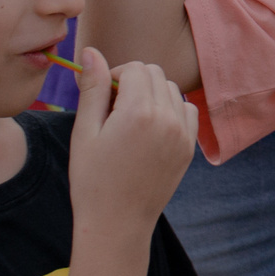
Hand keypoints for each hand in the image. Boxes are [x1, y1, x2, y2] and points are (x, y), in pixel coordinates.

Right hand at [65, 48, 198, 233]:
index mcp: (139, 112)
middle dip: (134, 81)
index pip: (135, 68)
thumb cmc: (92, 180)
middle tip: (113, 109)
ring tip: (130, 120)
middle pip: (155, 74)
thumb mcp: (85, 132)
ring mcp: (183, 134)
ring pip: (172, 90)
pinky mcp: (189, 148)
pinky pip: (187, 110)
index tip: (102, 95)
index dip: (115, 74)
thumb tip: (91, 51)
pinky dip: (171, 110)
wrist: (117, 224)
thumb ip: (92, 89)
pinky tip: (151, 128)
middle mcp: (167, 118)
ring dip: (152, 94)